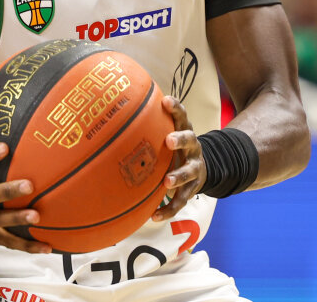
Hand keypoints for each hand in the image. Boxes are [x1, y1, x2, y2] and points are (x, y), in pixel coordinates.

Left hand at [152, 96, 205, 221]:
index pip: (181, 115)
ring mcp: (194, 167)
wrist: (201, 168)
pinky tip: (154, 216)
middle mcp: (192, 147)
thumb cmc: (174, 147)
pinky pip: (182, 200)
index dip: (175, 107)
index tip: (165, 101)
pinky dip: (169, 209)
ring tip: (167, 183)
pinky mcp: (193, 188)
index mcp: (183, 130)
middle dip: (180, 139)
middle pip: (190, 140)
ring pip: (190, 172)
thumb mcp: (167, 132)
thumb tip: (115, 109)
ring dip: (178, 176)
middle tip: (169, 141)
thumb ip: (149, 124)